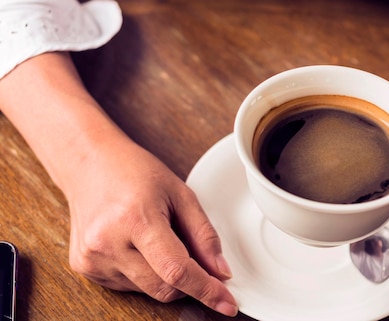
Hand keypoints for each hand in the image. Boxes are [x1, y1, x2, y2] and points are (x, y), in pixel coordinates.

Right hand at [65, 137, 237, 316]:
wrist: (89, 163)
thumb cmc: (135, 172)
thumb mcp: (181, 194)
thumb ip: (204, 235)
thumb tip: (221, 272)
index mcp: (136, 219)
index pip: (177, 271)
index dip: (207, 290)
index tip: (227, 303)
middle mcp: (108, 243)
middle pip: (164, 287)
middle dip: (190, 281)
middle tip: (196, 256)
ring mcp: (92, 258)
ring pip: (148, 290)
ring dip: (166, 275)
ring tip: (157, 237)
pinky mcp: (83, 267)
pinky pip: (128, 285)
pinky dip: (145, 272)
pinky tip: (138, 243)